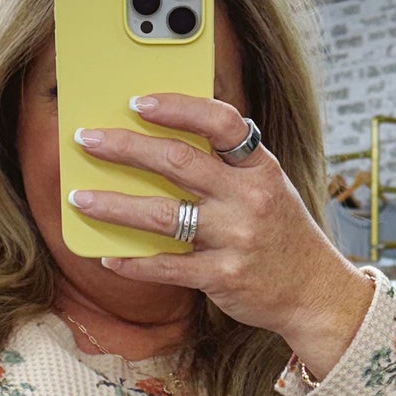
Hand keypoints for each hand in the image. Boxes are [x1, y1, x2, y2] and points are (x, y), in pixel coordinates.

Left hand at [68, 95, 374, 378]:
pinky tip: (109, 256)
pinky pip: (167, 266)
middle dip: (125, 147)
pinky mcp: (223, 276)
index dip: (178, 108)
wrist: (315, 293)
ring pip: (162, 215)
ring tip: (80, 198)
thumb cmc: (280, 233)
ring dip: (114, 205)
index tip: (138, 102)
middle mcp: (249, 197)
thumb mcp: (267, 187)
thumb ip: (226, 166)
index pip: (221, 122)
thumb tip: (158, 142)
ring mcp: (236, 237)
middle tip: (87, 140)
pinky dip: (133, 262)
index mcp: (260, 167)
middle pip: (178, 163)